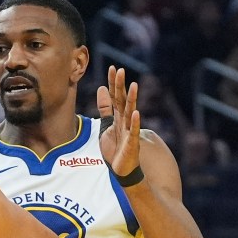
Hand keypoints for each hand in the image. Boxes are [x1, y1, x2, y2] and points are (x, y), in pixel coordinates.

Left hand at [98, 65, 141, 179]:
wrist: (121, 168)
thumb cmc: (115, 147)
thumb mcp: (106, 125)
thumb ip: (105, 108)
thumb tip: (102, 88)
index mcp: (118, 116)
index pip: (116, 96)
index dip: (113, 83)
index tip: (112, 68)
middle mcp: (125, 121)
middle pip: (122, 100)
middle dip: (121, 86)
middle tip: (120, 70)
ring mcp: (129, 131)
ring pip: (130, 112)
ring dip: (132, 99)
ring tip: (133, 85)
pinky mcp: (132, 143)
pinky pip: (133, 131)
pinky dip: (135, 122)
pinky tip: (136, 112)